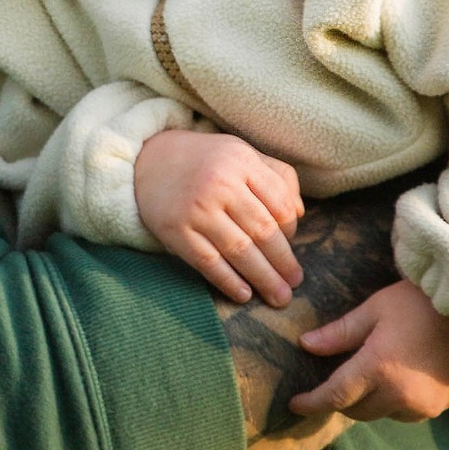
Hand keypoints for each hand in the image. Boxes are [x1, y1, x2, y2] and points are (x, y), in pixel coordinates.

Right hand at [135, 127, 304, 306]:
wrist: (148, 161)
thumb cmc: (206, 161)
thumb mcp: (242, 153)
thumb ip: (277, 176)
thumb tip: (300, 214)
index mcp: (241, 161)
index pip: (279, 204)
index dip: (291, 230)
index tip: (292, 246)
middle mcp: (220, 183)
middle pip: (262, 231)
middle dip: (283, 262)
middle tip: (295, 283)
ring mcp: (196, 209)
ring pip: (239, 250)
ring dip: (263, 278)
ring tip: (279, 296)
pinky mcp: (176, 231)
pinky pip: (208, 263)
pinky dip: (228, 282)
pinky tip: (244, 295)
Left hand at [217, 186, 406, 449]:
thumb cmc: (424, 303)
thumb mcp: (377, 309)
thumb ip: (340, 332)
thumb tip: (306, 345)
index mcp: (377, 367)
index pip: (334, 396)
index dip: (311, 402)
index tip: (294, 404)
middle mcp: (397, 394)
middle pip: (355, 410)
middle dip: (340, 400)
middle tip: (332, 382)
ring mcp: (420, 405)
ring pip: (379, 414)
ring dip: (368, 401)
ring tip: (370, 375)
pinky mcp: (437, 408)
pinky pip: (403, 413)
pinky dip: (393, 402)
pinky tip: (398, 378)